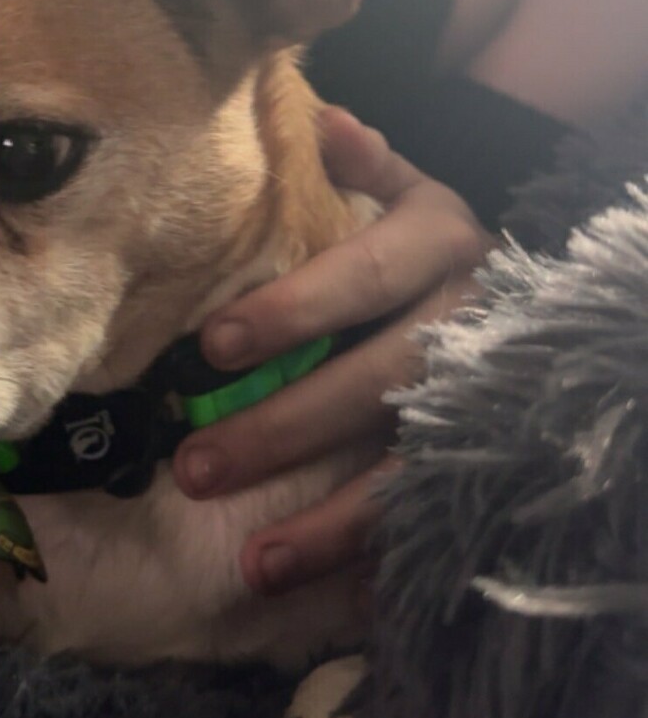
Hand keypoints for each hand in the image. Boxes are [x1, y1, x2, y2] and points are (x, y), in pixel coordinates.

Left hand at [172, 108, 492, 594]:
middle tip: (193, 468)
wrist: (523, 307)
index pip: (362, 274)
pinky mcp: (488, 461)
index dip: (292, 309)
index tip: (212, 346)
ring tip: (252, 565)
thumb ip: (362, 164)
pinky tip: (322, 596)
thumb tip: (323, 121)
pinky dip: (377, 558)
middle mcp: (471, 317)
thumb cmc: (418, 248)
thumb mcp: (402, 192)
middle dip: (283, 427)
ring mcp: (486, 397)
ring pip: (409, 465)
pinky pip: (432, 515)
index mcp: (442, 239)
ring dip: (329, 521)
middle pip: (378, 380)